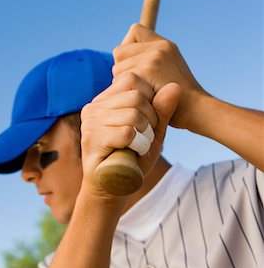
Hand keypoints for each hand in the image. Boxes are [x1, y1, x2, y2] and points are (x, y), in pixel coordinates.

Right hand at [80, 72, 179, 197]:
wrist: (114, 187)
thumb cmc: (133, 156)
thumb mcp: (153, 130)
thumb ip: (162, 109)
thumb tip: (175, 86)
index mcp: (105, 99)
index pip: (131, 80)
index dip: (149, 98)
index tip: (149, 121)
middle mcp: (94, 106)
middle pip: (135, 96)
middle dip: (150, 118)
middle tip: (146, 136)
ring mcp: (90, 121)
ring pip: (133, 114)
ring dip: (144, 134)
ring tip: (138, 145)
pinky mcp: (92, 138)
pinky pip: (127, 132)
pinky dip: (138, 144)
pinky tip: (132, 152)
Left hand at [113, 23, 208, 129]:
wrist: (197, 110)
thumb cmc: (179, 99)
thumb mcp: (170, 71)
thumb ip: (151, 60)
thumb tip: (124, 58)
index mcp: (164, 45)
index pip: (135, 30)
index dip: (128, 46)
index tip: (135, 63)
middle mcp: (159, 47)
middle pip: (120, 51)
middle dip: (122, 69)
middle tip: (137, 85)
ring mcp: (154, 57)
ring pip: (117, 68)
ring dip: (122, 83)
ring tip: (140, 94)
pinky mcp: (148, 70)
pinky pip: (121, 79)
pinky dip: (126, 92)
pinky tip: (139, 99)